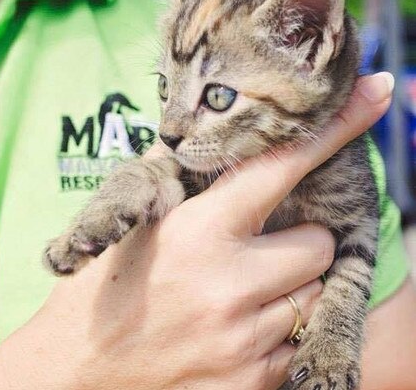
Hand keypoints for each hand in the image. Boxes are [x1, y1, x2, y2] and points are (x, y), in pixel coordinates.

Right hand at [0, 72, 392, 389]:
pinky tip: (228, 335)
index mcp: (197, 233)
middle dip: (295, 243)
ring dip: (285, 290)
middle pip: (318, 244)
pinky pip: (296, 344)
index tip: (375, 91)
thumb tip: (200, 136)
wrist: (76, 374)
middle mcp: (230, 285)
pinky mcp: (253, 383)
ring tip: (230, 299)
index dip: (333, 127)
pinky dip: (275, 335)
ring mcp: (246, 341)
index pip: (280, 168)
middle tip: (251, 253)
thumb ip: (174, 180)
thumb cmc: (98, 295)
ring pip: (313, 295)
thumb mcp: (131, 230)